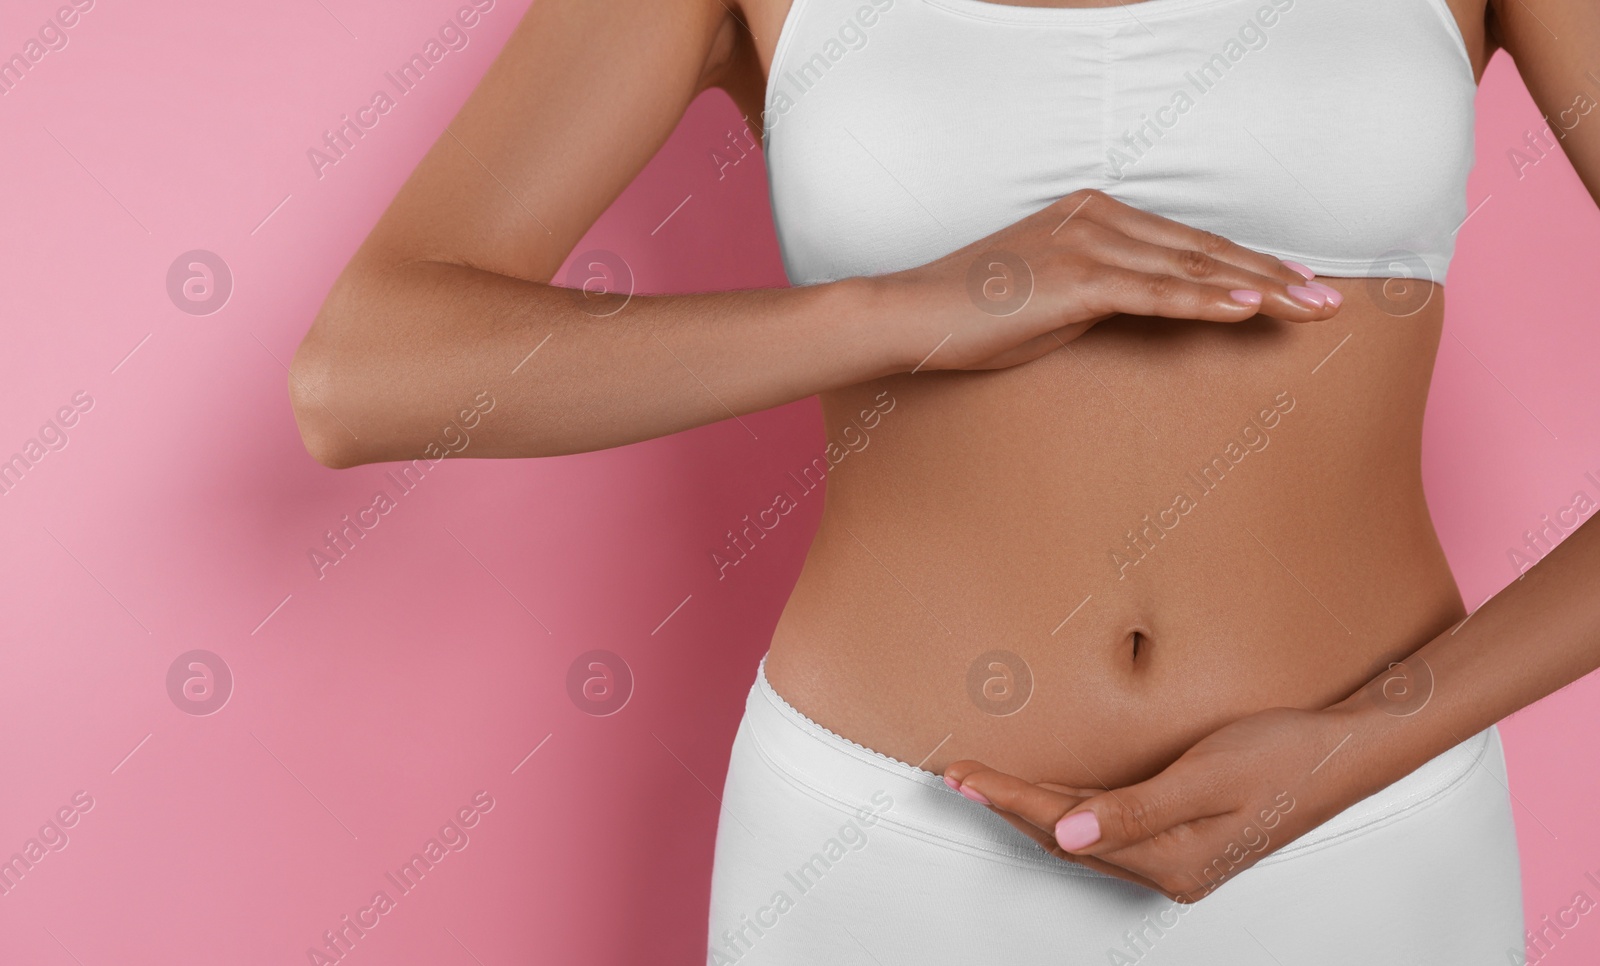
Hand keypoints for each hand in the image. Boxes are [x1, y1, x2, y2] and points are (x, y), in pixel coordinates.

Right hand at [879, 188, 1342, 371]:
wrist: (912, 316)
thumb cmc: (974, 315)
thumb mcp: (1051, 296)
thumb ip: (1105, 290)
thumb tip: (1150, 308)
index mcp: (1095, 212)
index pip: (1189, 241)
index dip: (1251, 263)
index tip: (1297, 284)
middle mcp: (1099, 216)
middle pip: (1204, 249)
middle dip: (1276, 276)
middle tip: (1331, 302)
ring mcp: (1089, 242)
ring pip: (1192, 269)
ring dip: (1261, 291)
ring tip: (1314, 311)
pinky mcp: (1077, 278)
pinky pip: (1157, 293)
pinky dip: (1208, 300)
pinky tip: (1252, 307)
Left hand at [943, 705, 1362, 902]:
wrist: (1347, 752)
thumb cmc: (1283, 753)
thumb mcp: (1206, 776)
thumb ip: (1135, 811)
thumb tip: (1067, 835)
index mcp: (1172, 860)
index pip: (1065, 828)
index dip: (1009, 799)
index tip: (964, 775)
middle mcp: (1170, 869)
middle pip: (1066, 837)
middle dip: (1008, 805)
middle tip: (957, 775)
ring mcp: (1179, 857)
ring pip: (1085, 835)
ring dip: (1034, 808)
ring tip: (985, 783)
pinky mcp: (1186, 838)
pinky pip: (1111, 827)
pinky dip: (1072, 808)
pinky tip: (1050, 793)